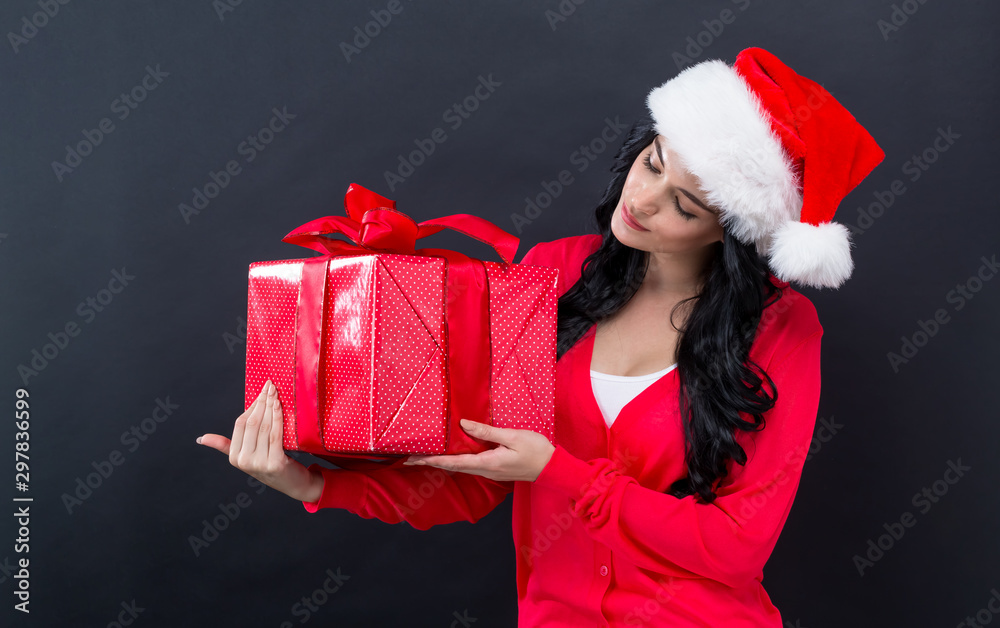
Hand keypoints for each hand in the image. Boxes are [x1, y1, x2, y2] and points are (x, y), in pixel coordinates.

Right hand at [197, 380, 323, 502]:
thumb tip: (201, 439)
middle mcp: (244, 460)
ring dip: (270, 406)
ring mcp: (259, 463)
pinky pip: (275, 434)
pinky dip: (278, 417)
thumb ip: (225, 446)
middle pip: (252, 423)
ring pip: (264, 427)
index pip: (240, 424)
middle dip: (262, 402)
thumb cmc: (270, 465)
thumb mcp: (246, 456)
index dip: (251, 406)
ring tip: (275, 392)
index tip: (261, 391)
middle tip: (270, 385)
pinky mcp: (275, 463)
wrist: (293, 484)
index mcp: (234, 457)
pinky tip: (280, 405)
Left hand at [402, 419, 555, 481]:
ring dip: (441, 462)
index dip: (431, 460)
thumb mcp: (512, 437)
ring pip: (459, 467)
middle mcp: (484, 470)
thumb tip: (463, 426)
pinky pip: (469, 465)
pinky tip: (451, 454)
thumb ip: (487, 432)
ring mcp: (489, 471)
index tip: (413, 459)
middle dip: (430, 462)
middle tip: (409, 459)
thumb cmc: (536, 450)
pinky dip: (455, 460)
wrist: (553, 468)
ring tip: (424, 456)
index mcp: (487, 463)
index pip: (452, 462)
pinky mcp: (494, 468)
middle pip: (451, 467)